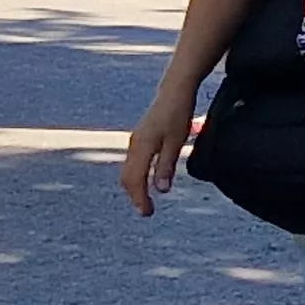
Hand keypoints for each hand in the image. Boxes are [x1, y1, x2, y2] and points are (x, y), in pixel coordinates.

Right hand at [121, 90, 194, 216]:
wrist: (174, 91)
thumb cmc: (177, 113)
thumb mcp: (176, 141)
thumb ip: (166, 165)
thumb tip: (160, 190)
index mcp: (142, 145)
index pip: (135, 179)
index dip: (140, 198)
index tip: (148, 212)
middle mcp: (134, 144)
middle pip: (127, 177)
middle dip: (135, 196)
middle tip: (147, 211)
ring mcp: (135, 141)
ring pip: (128, 170)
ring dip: (135, 187)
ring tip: (146, 201)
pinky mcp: (139, 139)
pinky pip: (133, 163)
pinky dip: (137, 177)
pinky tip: (146, 182)